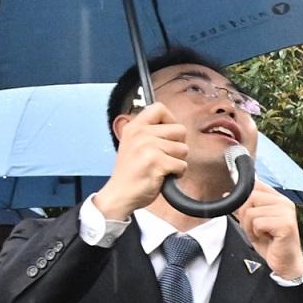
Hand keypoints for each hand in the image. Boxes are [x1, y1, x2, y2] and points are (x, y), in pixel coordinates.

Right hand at [90, 102, 192, 221]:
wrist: (119, 194)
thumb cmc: (131, 173)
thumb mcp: (133, 144)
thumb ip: (150, 133)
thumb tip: (175, 127)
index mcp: (134, 127)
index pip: (159, 108)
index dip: (171, 120)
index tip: (169, 135)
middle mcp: (140, 133)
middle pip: (179, 129)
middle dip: (178, 145)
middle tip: (166, 156)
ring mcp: (147, 147)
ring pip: (183, 149)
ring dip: (178, 161)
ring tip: (162, 167)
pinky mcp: (155, 162)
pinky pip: (182, 165)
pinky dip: (177, 173)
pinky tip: (164, 176)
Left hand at [239, 181, 302, 278]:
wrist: (286, 262)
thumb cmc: (272, 244)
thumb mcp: (254, 223)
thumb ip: (244, 207)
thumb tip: (228, 194)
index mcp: (278, 199)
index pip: (255, 185)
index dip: (243, 197)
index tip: (243, 211)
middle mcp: (284, 202)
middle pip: (250, 197)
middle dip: (245, 216)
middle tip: (255, 229)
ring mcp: (286, 212)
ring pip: (251, 212)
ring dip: (250, 227)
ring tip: (260, 234)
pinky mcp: (285, 224)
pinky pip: (258, 223)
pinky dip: (256, 233)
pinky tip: (265, 238)